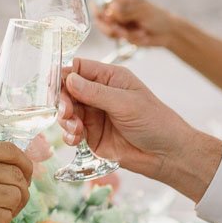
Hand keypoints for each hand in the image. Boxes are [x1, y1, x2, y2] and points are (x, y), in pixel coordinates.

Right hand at [57, 57, 196, 179]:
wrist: (167, 154)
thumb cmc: (154, 121)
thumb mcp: (125, 103)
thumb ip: (95, 93)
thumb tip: (69, 79)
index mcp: (109, 78)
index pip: (78, 68)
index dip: (64, 74)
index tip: (54, 85)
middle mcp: (98, 94)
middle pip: (67, 90)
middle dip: (62, 101)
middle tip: (66, 112)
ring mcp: (94, 115)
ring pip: (67, 112)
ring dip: (65, 119)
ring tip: (76, 129)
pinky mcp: (92, 136)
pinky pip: (72, 132)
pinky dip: (69, 134)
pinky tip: (75, 139)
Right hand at [97, 0, 179, 47]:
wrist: (167, 32)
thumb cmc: (157, 16)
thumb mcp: (142, 11)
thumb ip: (125, 11)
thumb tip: (110, 10)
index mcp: (120, 0)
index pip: (102, 3)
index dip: (100, 12)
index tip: (106, 18)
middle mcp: (116, 11)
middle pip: (100, 19)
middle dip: (110, 27)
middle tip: (120, 31)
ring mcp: (118, 23)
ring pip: (108, 30)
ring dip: (122, 33)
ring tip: (138, 33)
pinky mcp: (122, 35)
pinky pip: (118, 38)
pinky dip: (130, 37)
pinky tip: (141, 35)